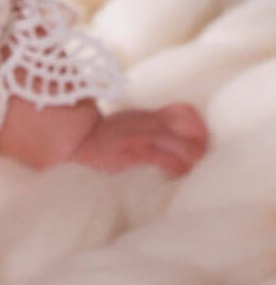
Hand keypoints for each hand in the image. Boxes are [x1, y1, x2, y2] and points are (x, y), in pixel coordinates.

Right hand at [69, 102, 207, 176]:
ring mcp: (139, 135)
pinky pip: (159, 157)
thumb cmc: (107, 135)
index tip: (202, 140)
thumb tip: (173, 136)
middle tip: (203, 156)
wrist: (81, 138)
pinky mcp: (132, 151)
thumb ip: (150, 126)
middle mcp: (146, 121)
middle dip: (198, 142)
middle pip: (183, 126)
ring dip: (190, 156)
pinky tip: (176, 173)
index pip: (182, 111)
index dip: (197, 125)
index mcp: (148, 115)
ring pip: (175, 142)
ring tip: (194, 166)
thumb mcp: (130, 123)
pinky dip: (173, 166)